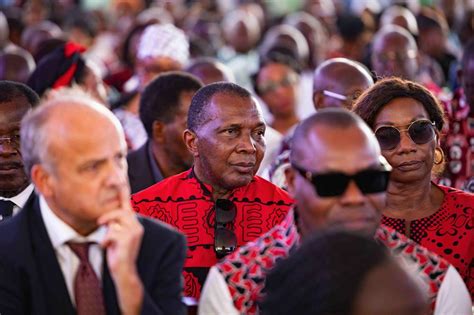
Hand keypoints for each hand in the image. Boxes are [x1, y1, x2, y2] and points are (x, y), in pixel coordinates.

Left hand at [98, 189, 143, 314]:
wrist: (124, 272)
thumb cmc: (118, 253)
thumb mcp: (115, 235)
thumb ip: (113, 224)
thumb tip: (104, 216)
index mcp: (133, 222)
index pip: (127, 202)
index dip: (123, 189)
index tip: (119, 175)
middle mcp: (137, 225)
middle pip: (121, 210)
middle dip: (109, 217)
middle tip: (100, 223)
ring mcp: (135, 232)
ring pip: (115, 221)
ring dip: (107, 231)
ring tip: (107, 241)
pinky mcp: (129, 240)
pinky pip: (112, 232)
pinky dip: (106, 240)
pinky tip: (108, 247)